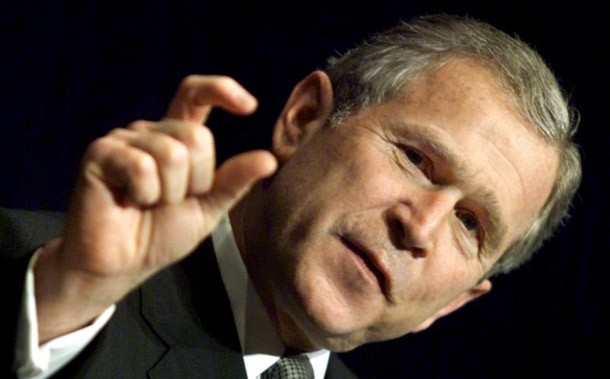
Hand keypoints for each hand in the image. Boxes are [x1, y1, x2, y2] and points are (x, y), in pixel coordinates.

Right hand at [34, 76, 276, 341]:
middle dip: (195, 181)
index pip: (195, 94)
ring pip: (172, 153)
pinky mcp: (100, 153)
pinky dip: (144, 193)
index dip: (221, 89)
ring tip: (148, 204)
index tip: (249, 107)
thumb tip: (268, 160)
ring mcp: (123, 139)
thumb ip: (234, 181)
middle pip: (197, 137)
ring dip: (168, 193)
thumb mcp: (209, 208)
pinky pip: (140, 165)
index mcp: (176, 138)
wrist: (123, 265)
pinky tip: (129, 201)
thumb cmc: (162, 234)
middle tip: (171, 202)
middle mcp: (150, 131)